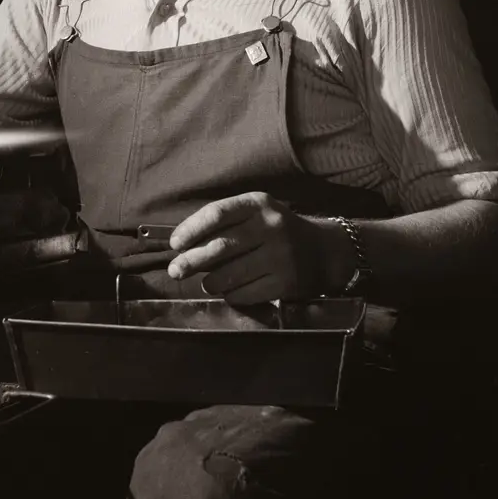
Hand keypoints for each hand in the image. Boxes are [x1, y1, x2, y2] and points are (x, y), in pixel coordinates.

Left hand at [166, 193, 349, 305]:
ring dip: (211, 281)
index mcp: (258, 204)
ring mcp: (281, 256)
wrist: (323, 251)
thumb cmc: (276, 231)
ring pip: (230, 274)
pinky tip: (230, 290)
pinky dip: (230, 295)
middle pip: (220, 247)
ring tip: (207, 282)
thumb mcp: (255, 214)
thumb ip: (223, 223)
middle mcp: (271, 227)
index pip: (217, 214)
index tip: (175, 244)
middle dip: (192, 260)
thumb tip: (182, 245)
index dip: (191, 229)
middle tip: (176, 270)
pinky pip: (245, 293)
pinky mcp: (286, 282)